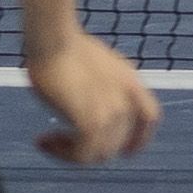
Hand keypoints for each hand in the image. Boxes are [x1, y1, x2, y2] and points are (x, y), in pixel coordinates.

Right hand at [27, 30, 160, 164]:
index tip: (107, 146)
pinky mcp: (92, 120)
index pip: (150, 119)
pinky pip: (83, 155)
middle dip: (89, 148)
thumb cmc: (66, 46)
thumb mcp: (98, 66)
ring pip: (99, 155)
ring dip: (71, 153)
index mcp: (132, 83)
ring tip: (47, 139)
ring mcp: (112, 110)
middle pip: (118, 145)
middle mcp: (127, 99)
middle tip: (59, 139)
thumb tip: (91, 102)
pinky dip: (62, 154)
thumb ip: (105, 86)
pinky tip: (42, 141)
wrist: (54, 37)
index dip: (133, 139)